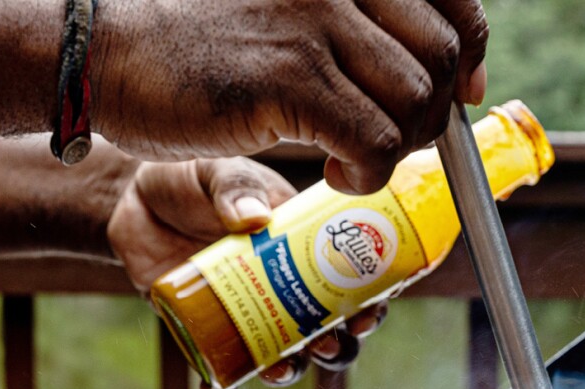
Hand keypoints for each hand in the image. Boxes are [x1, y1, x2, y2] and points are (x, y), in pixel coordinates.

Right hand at [91, 0, 487, 194]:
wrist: (114, 55)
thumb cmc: (204, 45)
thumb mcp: (293, 14)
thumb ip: (354, 27)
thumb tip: (439, 69)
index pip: (451, 1)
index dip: (469, 52)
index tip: (462, 93)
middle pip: (442, 56)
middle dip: (433, 114)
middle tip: (392, 141)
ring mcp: (315, 26)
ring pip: (416, 102)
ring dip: (399, 148)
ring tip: (354, 159)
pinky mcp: (290, 80)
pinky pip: (374, 141)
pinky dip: (369, 172)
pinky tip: (337, 175)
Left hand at [106, 157, 389, 388]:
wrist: (134, 197)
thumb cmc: (190, 178)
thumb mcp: (219, 170)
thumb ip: (235, 186)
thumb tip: (254, 217)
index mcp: (300, 246)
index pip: (348, 279)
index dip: (368, 300)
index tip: (373, 309)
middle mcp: (280, 286)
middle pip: (322, 328)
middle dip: (334, 345)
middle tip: (329, 344)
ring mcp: (245, 310)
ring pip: (279, 354)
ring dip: (288, 370)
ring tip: (279, 370)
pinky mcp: (204, 327)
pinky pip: (220, 364)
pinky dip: (221, 384)